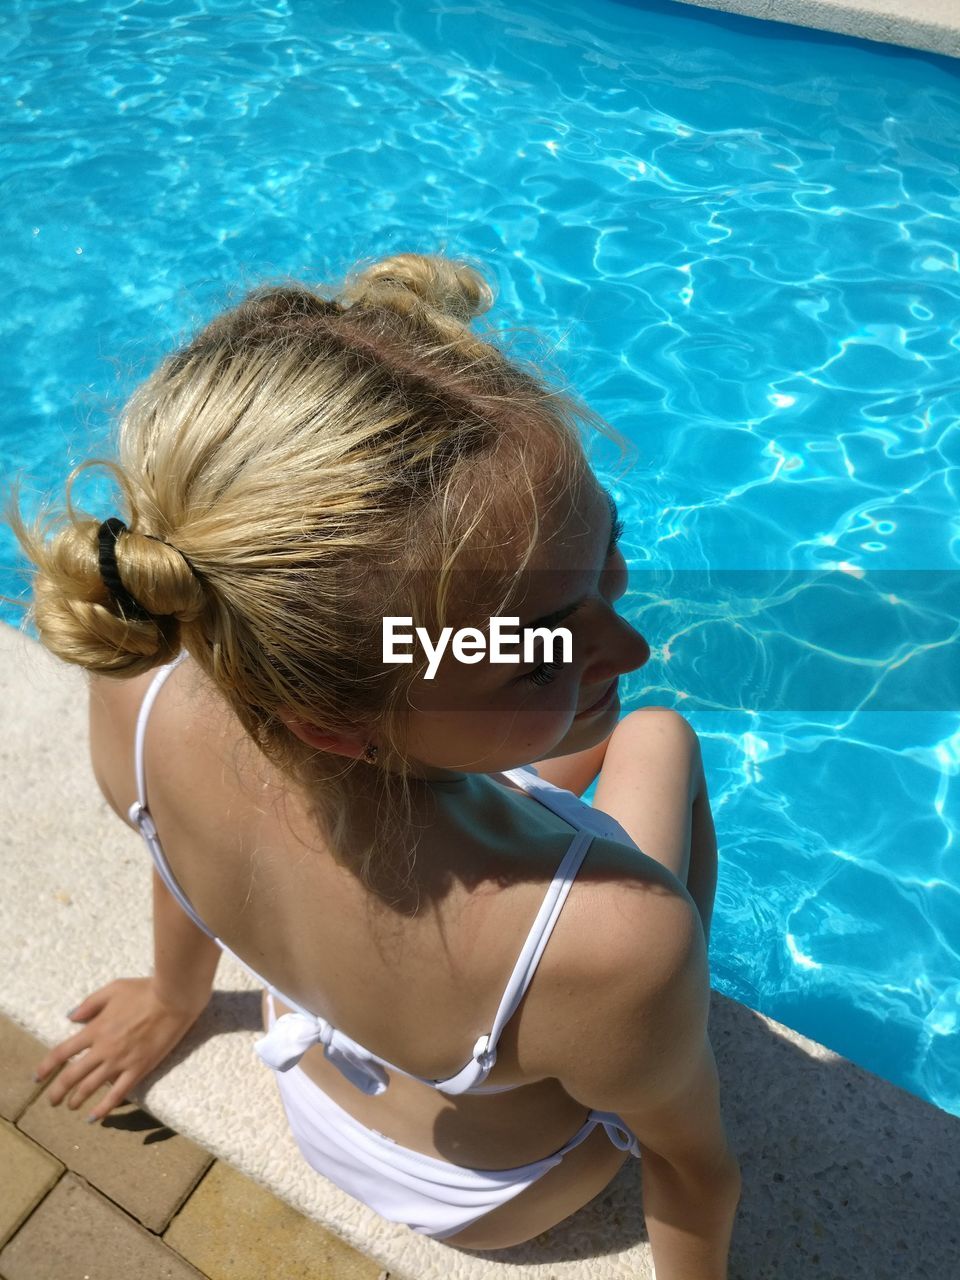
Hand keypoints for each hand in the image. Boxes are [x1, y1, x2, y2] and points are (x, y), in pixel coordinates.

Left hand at [33, 977, 209, 1122]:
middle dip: (57, 1092)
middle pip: (72, 1076)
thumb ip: (90, 1004)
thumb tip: (71, 1017)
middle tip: (52, 1101)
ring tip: (71, 1106)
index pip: (62, 1053)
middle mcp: (103, 1049)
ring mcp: (121, 1061)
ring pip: (91, 1088)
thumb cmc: (144, 990)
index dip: (46, 1067)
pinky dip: (103, 1109)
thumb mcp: (113, 988)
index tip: (37, 1077)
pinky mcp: (139, 1069)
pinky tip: (93, 1117)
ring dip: (76, 1100)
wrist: (173, 999)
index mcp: (95, 1029)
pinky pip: (117, 1094)